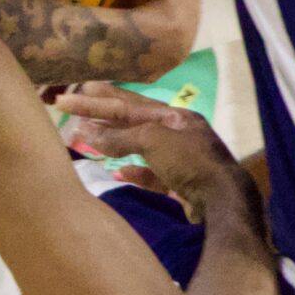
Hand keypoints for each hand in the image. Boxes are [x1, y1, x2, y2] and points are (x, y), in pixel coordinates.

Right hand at [50, 81, 239, 214]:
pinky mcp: (180, 184)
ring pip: (141, 147)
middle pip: (133, 121)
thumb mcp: (153, 141)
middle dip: (102, 116)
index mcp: (174, 116)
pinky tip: (118, 172)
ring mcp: (180, 159)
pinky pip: (152, 174)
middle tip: (72, 106)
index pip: (129, 104)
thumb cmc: (189, 161)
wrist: (222, 200)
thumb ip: (120, 136)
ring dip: (114, 143)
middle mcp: (178, 133)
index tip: (72, 94)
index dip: (98, 101)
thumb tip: (87, 132)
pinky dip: (135, 172)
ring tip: (88, 139)